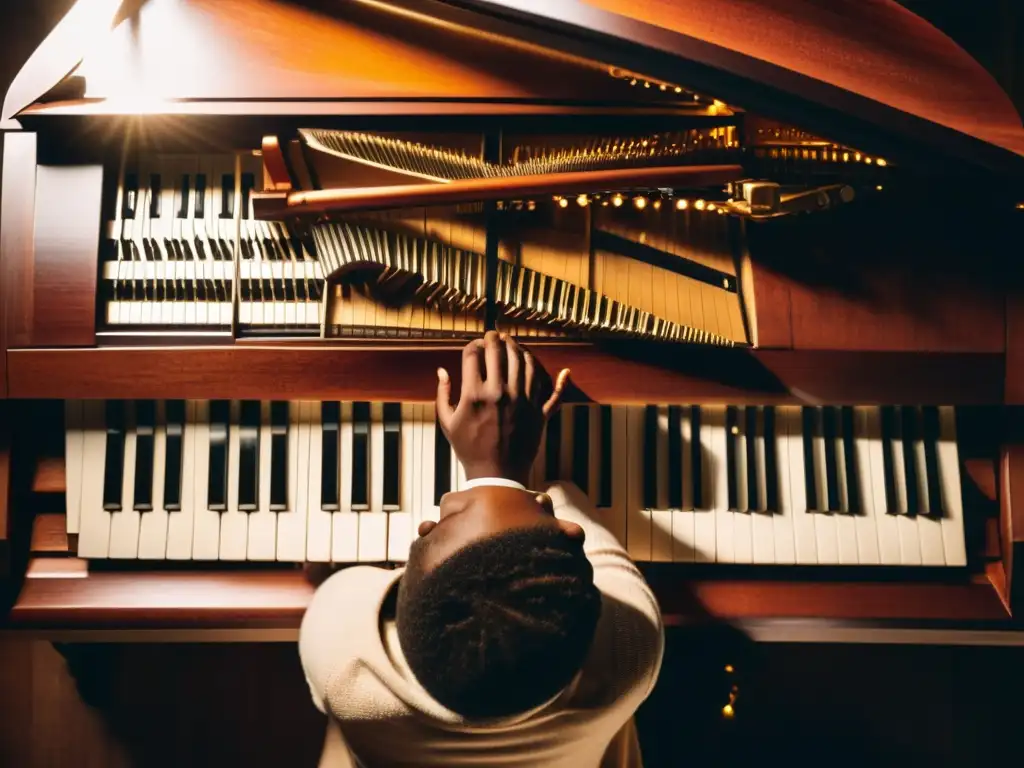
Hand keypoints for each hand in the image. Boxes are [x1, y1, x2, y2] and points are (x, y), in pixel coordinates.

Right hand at [436, 331, 568, 485]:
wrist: (495, 475)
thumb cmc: (469, 448)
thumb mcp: (448, 422)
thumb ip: (443, 393)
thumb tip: (442, 370)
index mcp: (474, 394)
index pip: (474, 354)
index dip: (473, 344)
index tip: (474, 345)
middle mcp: (500, 393)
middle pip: (499, 352)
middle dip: (495, 339)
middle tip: (494, 336)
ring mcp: (521, 401)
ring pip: (524, 362)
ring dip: (518, 348)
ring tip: (513, 345)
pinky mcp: (537, 412)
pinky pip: (549, 388)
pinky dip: (556, 378)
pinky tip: (562, 370)